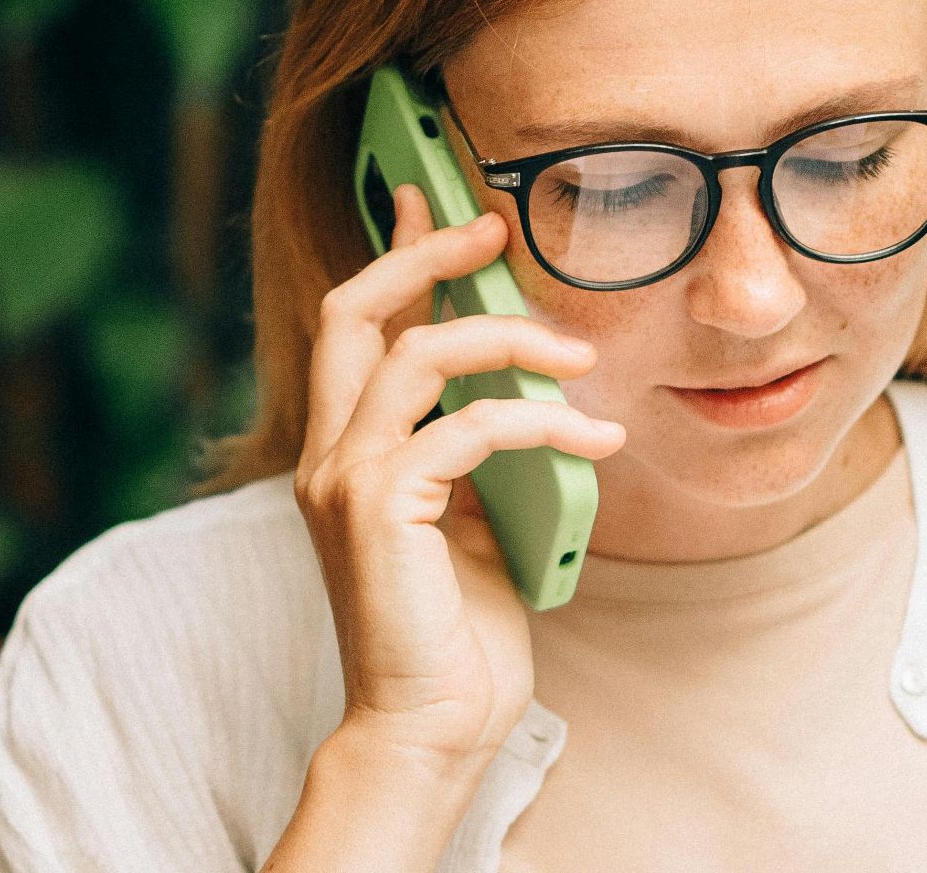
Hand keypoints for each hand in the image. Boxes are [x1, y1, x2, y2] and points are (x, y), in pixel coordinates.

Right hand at [293, 185, 624, 761]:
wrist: (433, 727)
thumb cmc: (457, 636)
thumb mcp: (473, 520)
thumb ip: (475, 454)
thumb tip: (523, 392)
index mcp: (348, 453)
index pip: (355, 327)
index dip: (392, 254)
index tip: (429, 201)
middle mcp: (330, 456)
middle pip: (354, 310)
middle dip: (424, 252)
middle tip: (491, 226)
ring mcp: (346, 480)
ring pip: (416, 353)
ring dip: (507, 338)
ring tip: (580, 353)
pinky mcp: (382, 508)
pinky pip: (468, 426)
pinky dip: (541, 419)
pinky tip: (597, 437)